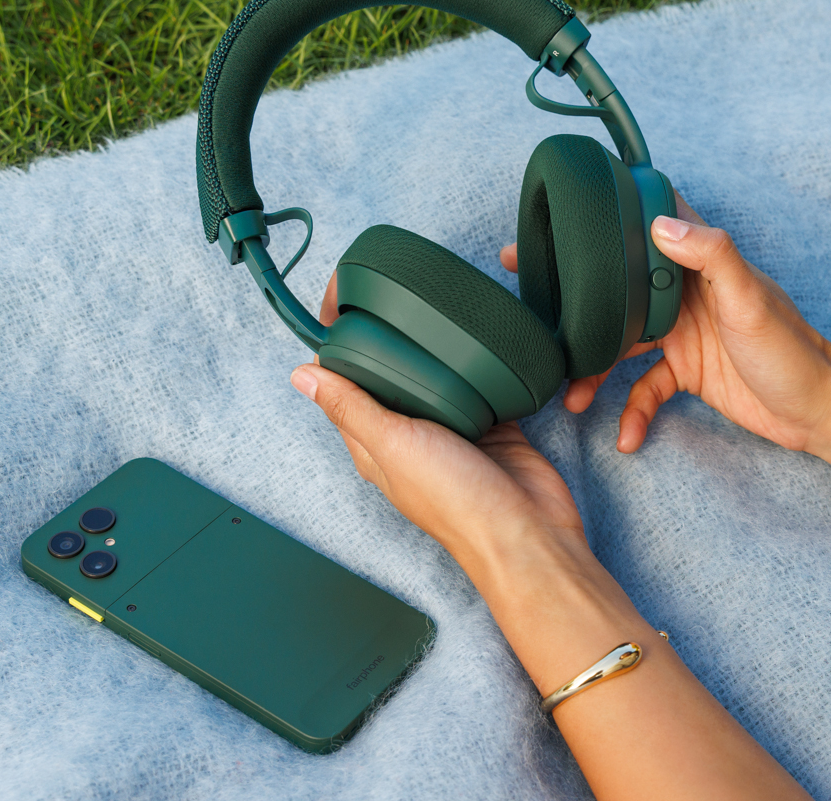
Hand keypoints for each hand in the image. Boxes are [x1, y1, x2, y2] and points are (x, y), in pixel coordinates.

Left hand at [288, 281, 588, 567]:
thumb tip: (301, 377)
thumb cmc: (457, 502)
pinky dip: (478, 366)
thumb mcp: (393, 445)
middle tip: (389, 296)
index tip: (341, 309)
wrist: (528, 533)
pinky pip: (480, 387)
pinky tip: (477, 341)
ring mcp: (453, 433)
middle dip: (388, 342)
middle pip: (391, 381)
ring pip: (436, 380)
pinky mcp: (493, 427)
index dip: (337, 352)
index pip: (344, 391)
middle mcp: (410, 439)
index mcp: (376, 446)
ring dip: (433, 352)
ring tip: (431, 309)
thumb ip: (351, 408)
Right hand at [502, 194, 830, 452]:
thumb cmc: (792, 348)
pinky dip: (631, 412)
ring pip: (619, 344)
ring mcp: (682, 333)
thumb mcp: (750, 297)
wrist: (820, 410)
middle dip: (573, 294)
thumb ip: (710, 255)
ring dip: (592, 370)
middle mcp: (684, 294)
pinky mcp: (686, 372)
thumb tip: (659, 224)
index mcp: (697, 263)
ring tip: (567, 396)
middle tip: (525, 294)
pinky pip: (644, 390)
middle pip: (617, 286)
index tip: (558, 216)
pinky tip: (625, 437)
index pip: (646, 224)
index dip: (604, 215)